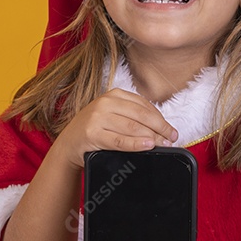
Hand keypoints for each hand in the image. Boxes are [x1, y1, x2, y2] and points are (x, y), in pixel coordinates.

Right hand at [54, 89, 178, 168]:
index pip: (144, 106)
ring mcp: (97, 117)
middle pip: (141, 116)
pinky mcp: (92, 133)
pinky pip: (120, 140)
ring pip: (132, 127)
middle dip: (160, 128)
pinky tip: (148, 146)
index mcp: (114, 95)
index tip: (172, 131)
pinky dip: (136, 144)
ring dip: (152, 137)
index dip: (161, 119)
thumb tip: (162, 129)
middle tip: (171, 140)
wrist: (69, 143)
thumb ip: (133, 117)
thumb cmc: (95, 130)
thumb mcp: (113, 116)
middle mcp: (105, 103)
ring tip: (163, 145)